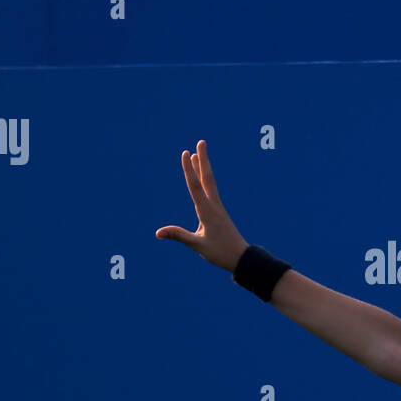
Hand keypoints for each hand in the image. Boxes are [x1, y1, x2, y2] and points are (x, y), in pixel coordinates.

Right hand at [156, 140, 249, 272]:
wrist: (242, 258)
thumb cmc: (220, 252)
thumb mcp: (197, 245)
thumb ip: (178, 236)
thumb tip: (158, 232)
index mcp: (207, 211)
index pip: (195, 186)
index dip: (189, 169)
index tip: (186, 153)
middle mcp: (214, 206)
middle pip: (207, 178)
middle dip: (203, 160)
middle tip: (201, 142)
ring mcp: (218, 208)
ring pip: (210, 183)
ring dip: (203, 168)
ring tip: (198, 154)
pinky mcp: (219, 212)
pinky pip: (211, 191)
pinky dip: (206, 181)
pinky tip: (203, 178)